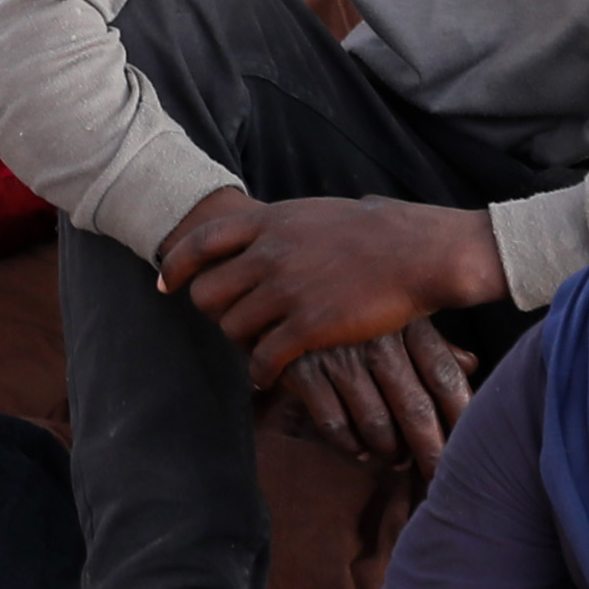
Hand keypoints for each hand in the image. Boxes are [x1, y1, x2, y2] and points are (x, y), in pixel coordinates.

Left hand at [159, 192, 504, 390]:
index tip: (168, 283)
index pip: (202, 241)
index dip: (178, 265)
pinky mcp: (309, 325)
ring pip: (232, 327)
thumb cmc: (379, 231)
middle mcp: (270, 253)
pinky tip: (267, 376)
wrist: (419, 253)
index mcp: (272, 221)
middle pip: (207, 292)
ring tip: (255, 349)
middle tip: (229, 322)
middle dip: (213, 312)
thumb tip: (271, 227)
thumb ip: (284, 225)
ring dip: (240, 343)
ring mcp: (288, 290)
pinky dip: (260, 371)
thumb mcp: (319, 212)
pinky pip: (264, 357)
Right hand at [265, 317, 477, 476]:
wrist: (280, 276)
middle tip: (437, 477)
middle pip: (415, 407)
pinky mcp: (302, 367)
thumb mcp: (393, 310)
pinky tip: (359, 451)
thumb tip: (471, 365)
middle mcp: (377, 339)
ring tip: (396, 460)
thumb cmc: (349, 298)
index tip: (472, 447)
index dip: (461, 416)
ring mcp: (339, 354)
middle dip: (430, 450)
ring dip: (389, 451)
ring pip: (374, 422)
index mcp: (406, 323)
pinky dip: (349, 444)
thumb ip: (432, 341)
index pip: (444, 377)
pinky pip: (332, 422)